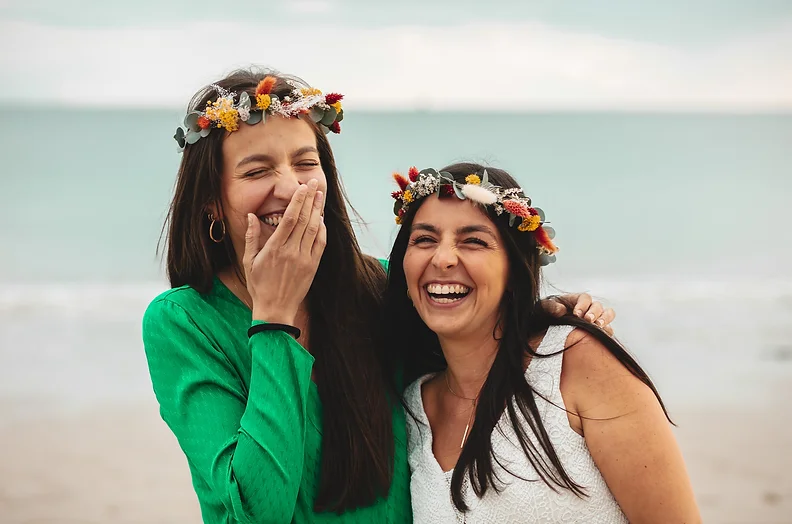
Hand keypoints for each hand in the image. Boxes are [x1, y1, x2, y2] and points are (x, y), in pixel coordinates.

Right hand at [243, 180, 325, 324]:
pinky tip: (321, 219)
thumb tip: (251, 216)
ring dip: (318, 210)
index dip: (298, 200)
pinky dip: (322, 229)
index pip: (290, 218)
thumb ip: (251, 237)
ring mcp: (304, 259)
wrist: (275, 310)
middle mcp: (291, 251)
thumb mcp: (248, 261)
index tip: (303, 187)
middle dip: (311, 199)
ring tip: (320, 196)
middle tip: (315, 184)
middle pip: (305, 219)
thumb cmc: (259, 286)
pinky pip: (320, 243)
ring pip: (314, 229)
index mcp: (275, 248)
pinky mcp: (313, 266)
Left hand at [543, 293, 615, 334]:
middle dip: (594, 312)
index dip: (582, 305)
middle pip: (598, 306)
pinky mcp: (600, 331)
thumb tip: (560, 310)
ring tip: (598, 326)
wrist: (549, 329)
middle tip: (588, 320)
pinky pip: (608, 329)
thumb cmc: (549, 315)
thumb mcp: (546, 308)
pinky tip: (601, 336)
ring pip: (608, 314)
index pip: (585, 298)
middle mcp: (589, 308)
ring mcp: (596, 318)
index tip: (576, 314)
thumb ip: (551, 306)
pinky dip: (607, 331)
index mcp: (577, 300)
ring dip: (605, 319)